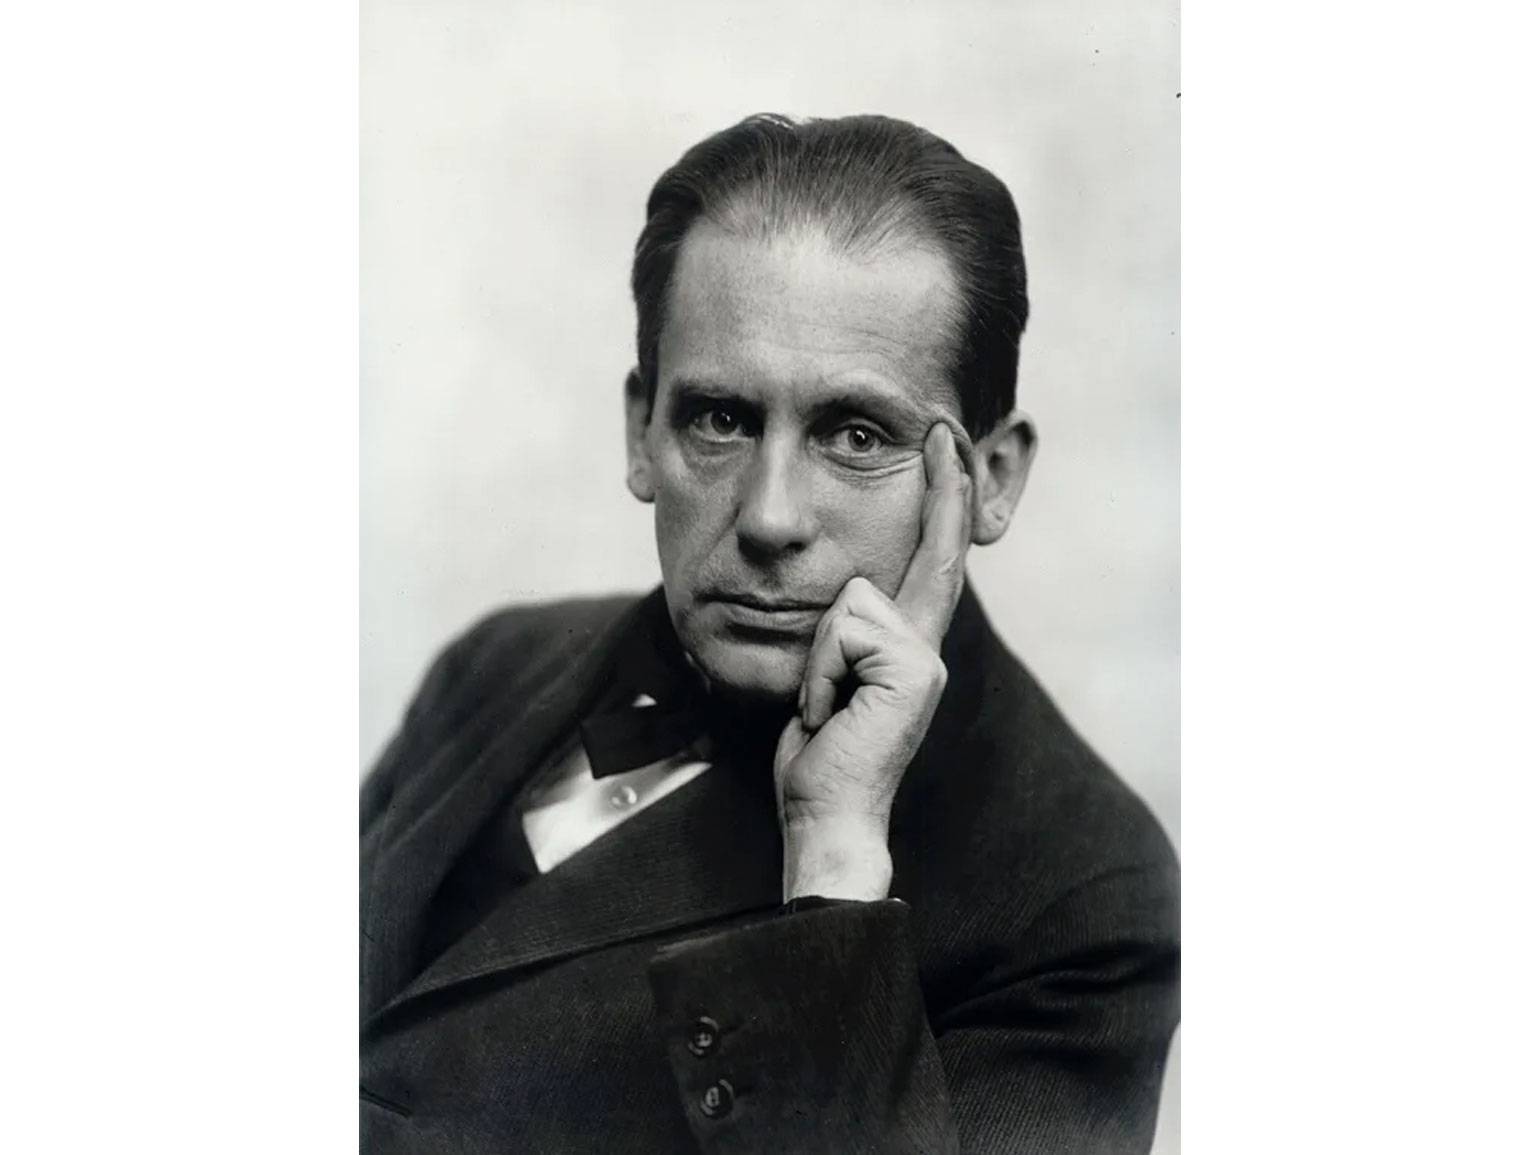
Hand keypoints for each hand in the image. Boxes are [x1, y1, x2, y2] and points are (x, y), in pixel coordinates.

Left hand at [775, 423, 973, 900]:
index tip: (944, 441)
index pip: (931, 560)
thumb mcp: (829, 678)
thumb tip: (849, 593)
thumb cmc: (820, 754)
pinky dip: (820, 674)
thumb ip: (849, 633)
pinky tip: (828, 713)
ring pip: (852, 598)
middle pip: (918, 555)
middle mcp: (928, 646)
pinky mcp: (914, 670)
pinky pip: (843, 631)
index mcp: (909, 645)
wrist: (828, 813)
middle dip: (941, 488)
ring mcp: (926, 658)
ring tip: (824, 704)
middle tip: (943, 425)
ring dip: (818, 657)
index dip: (943, 499)